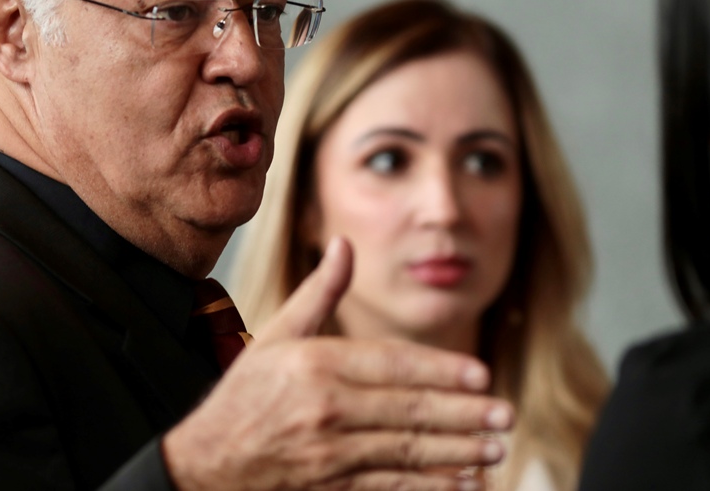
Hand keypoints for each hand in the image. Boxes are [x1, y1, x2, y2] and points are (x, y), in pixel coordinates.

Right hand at [163, 237, 512, 490]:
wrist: (204, 466)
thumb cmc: (244, 397)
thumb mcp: (276, 336)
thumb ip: (319, 292)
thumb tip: (344, 243)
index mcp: (314, 366)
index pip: (392, 366)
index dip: (440, 371)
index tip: (480, 374)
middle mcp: (324, 410)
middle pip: (407, 411)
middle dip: (463, 414)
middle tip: (504, 414)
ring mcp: (328, 456)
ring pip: (404, 453)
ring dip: (455, 453)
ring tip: (493, 450)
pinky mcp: (330, 490)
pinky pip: (388, 489)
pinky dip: (427, 487)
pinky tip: (460, 484)